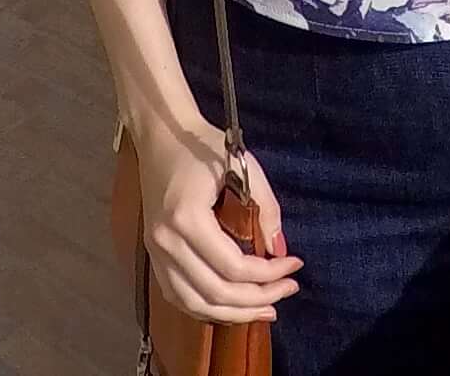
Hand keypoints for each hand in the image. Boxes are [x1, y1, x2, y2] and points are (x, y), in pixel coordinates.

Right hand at [134, 114, 297, 325]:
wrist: (162, 136)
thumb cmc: (203, 146)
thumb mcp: (241, 165)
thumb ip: (265, 207)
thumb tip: (281, 249)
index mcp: (186, 218)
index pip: (233, 266)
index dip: (269, 274)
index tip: (295, 264)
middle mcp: (166, 242)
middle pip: (215, 292)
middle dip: (257, 298)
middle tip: (287, 291)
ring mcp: (155, 252)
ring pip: (195, 303)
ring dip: (233, 314)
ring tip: (265, 309)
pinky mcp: (153, 256)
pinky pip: (179, 297)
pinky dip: (207, 308)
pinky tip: (231, 308)